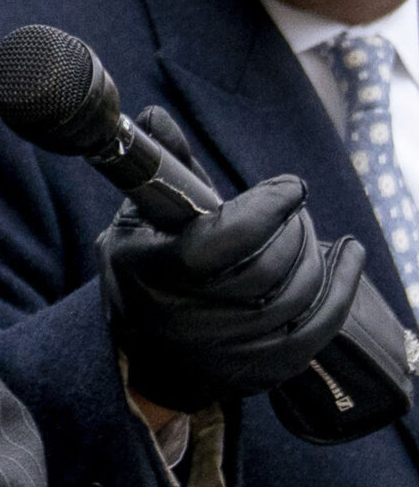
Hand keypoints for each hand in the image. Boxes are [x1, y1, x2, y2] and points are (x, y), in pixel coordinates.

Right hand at [100, 107, 363, 412]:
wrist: (148, 358)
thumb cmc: (145, 272)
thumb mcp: (137, 221)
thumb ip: (161, 171)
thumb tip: (156, 117)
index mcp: (147, 274)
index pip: (219, 243)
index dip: (265, 210)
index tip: (290, 186)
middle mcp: (185, 320)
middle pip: (266, 268)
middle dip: (294, 226)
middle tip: (294, 204)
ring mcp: (227, 351)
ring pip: (297, 294)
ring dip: (315, 251)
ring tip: (307, 226)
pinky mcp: (263, 369)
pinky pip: (319, 326)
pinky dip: (343, 286)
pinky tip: (348, 255)